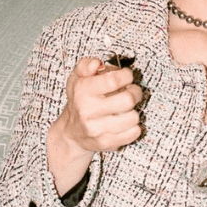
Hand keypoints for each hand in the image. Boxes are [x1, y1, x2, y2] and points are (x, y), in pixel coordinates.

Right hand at [47, 57, 142, 193]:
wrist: (71, 132)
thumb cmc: (79, 100)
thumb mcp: (77, 77)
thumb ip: (86, 65)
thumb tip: (97, 64)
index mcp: (82, 91)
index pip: (113, 80)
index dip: (126, 75)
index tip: (126, 76)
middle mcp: (88, 110)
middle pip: (127, 100)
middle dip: (135, 92)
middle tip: (132, 91)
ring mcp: (97, 128)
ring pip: (133, 117)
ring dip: (133, 111)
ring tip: (126, 108)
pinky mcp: (105, 142)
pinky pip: (133, 133)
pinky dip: (133, 126)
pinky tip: (125, 122)